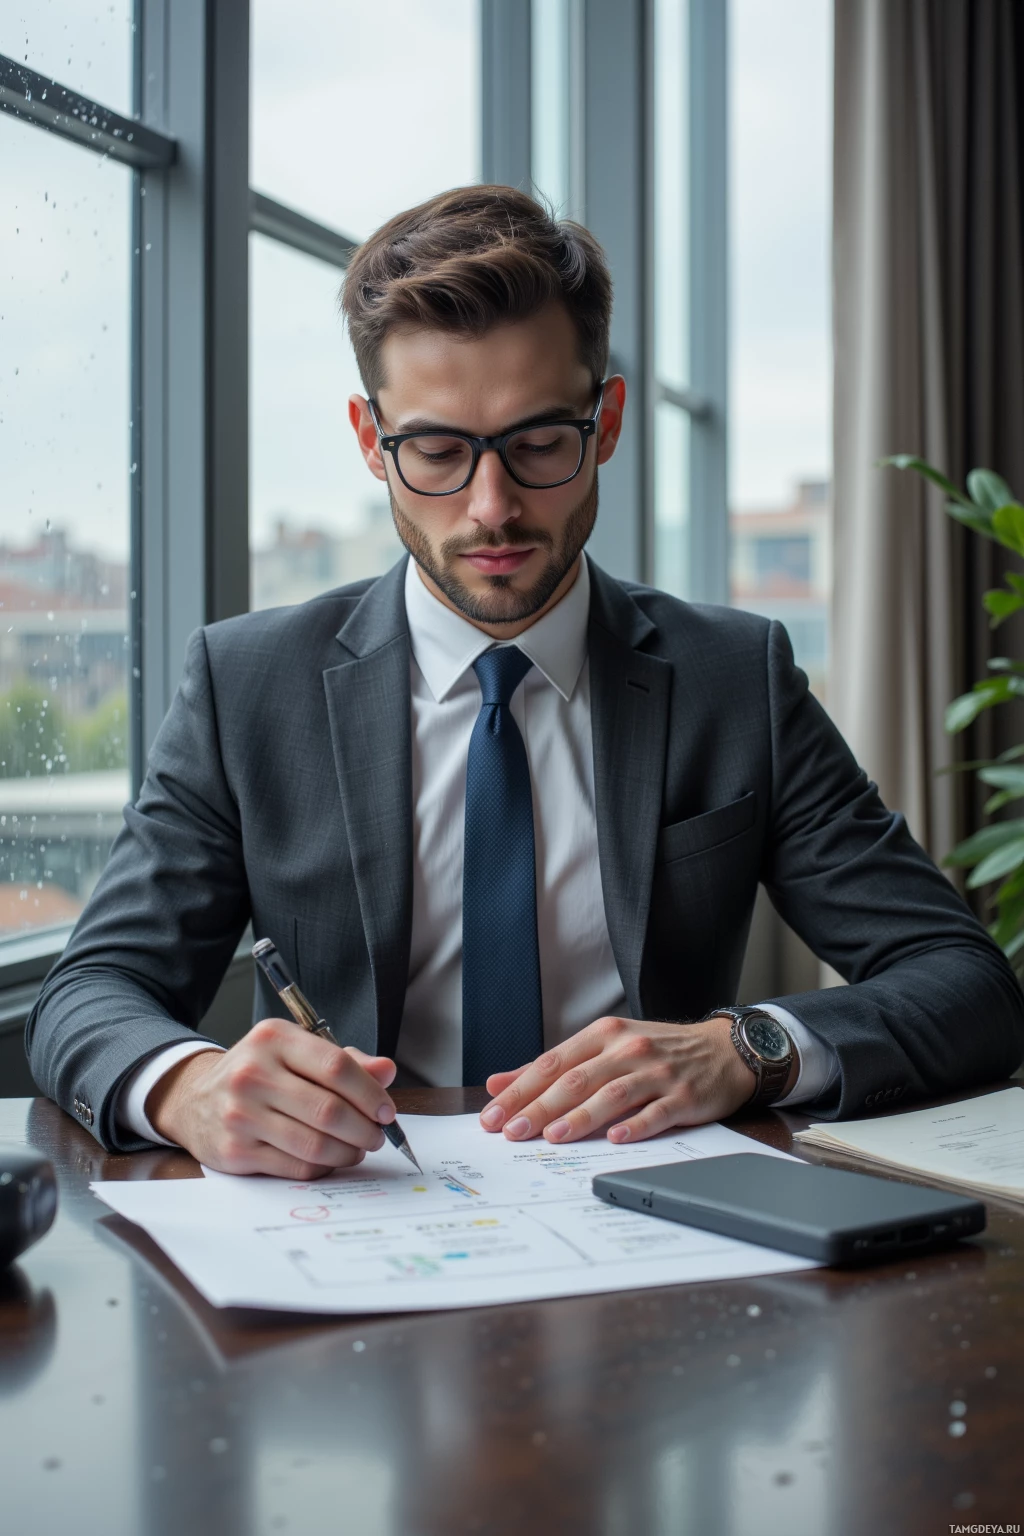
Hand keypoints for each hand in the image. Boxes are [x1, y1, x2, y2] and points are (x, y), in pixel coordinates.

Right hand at [146, 1019, 398, 1177]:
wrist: (195, 1099)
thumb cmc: (259, 1073)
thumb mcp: (296, 1052)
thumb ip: (345, 1061)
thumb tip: (386, 1072)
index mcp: (274, 1039)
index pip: (336, 1067)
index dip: (370, 1093)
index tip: (386, 1111)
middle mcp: (253, 1073)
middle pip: (329, 1110)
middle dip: (364, 1129)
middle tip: (377, 1135)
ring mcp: (240, 1114)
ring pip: (315, 1144)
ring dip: (348, 1152)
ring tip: (357, 1149)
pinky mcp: (235, 1151)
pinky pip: (296, 1167)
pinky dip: (323, 1167)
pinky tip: (330, 1159)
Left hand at [478, 1015, 769, 1145]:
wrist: (721, 1050)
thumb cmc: (656, 1051)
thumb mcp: (605, 1047)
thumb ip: (554, 1067)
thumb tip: (499, 1083)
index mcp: (603, 1035)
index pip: (552, 1063)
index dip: (520, 1089)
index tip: (493, 1115)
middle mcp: (627, 1050)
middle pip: (576, 1080)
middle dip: (539, 1107)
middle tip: (512, 1132)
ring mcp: (657, 1072)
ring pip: (612, 1095)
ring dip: (580, 1117)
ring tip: (552, 1136)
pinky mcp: (683, 1096)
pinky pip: (656, 1112)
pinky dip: (635, 1125)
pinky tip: (615, 1138)